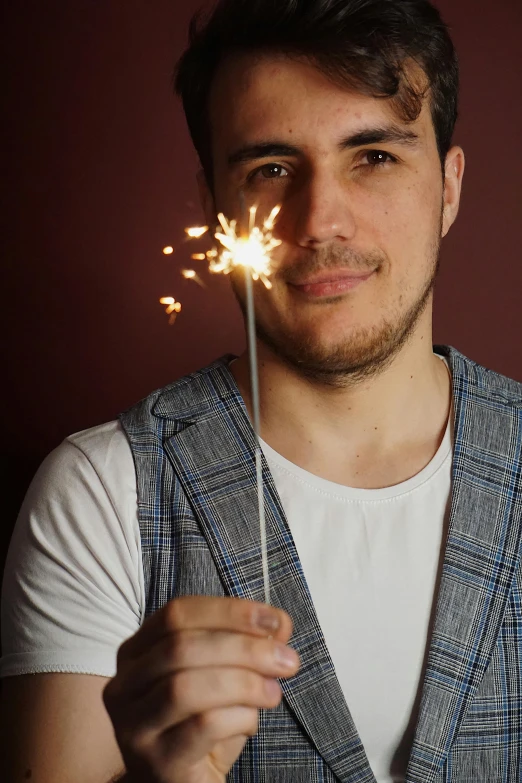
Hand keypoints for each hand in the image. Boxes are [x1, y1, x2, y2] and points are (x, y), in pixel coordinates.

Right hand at [103, 596, 299, 782]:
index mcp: (137, 650)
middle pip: (181, 647)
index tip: (274, 620)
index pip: (177, 613)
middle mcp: (125, 684)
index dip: (229, 611)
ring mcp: (133, 725)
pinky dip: (238, 716)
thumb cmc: (201, 723)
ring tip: (273, 692)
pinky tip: (251, 721)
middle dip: (244, 648)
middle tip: (286, 660)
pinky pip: (200, 727)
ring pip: (185, 687)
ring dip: (243, 683)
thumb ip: (247, 644)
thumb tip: (279, 624)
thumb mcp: (225, 675)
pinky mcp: (154, 761)